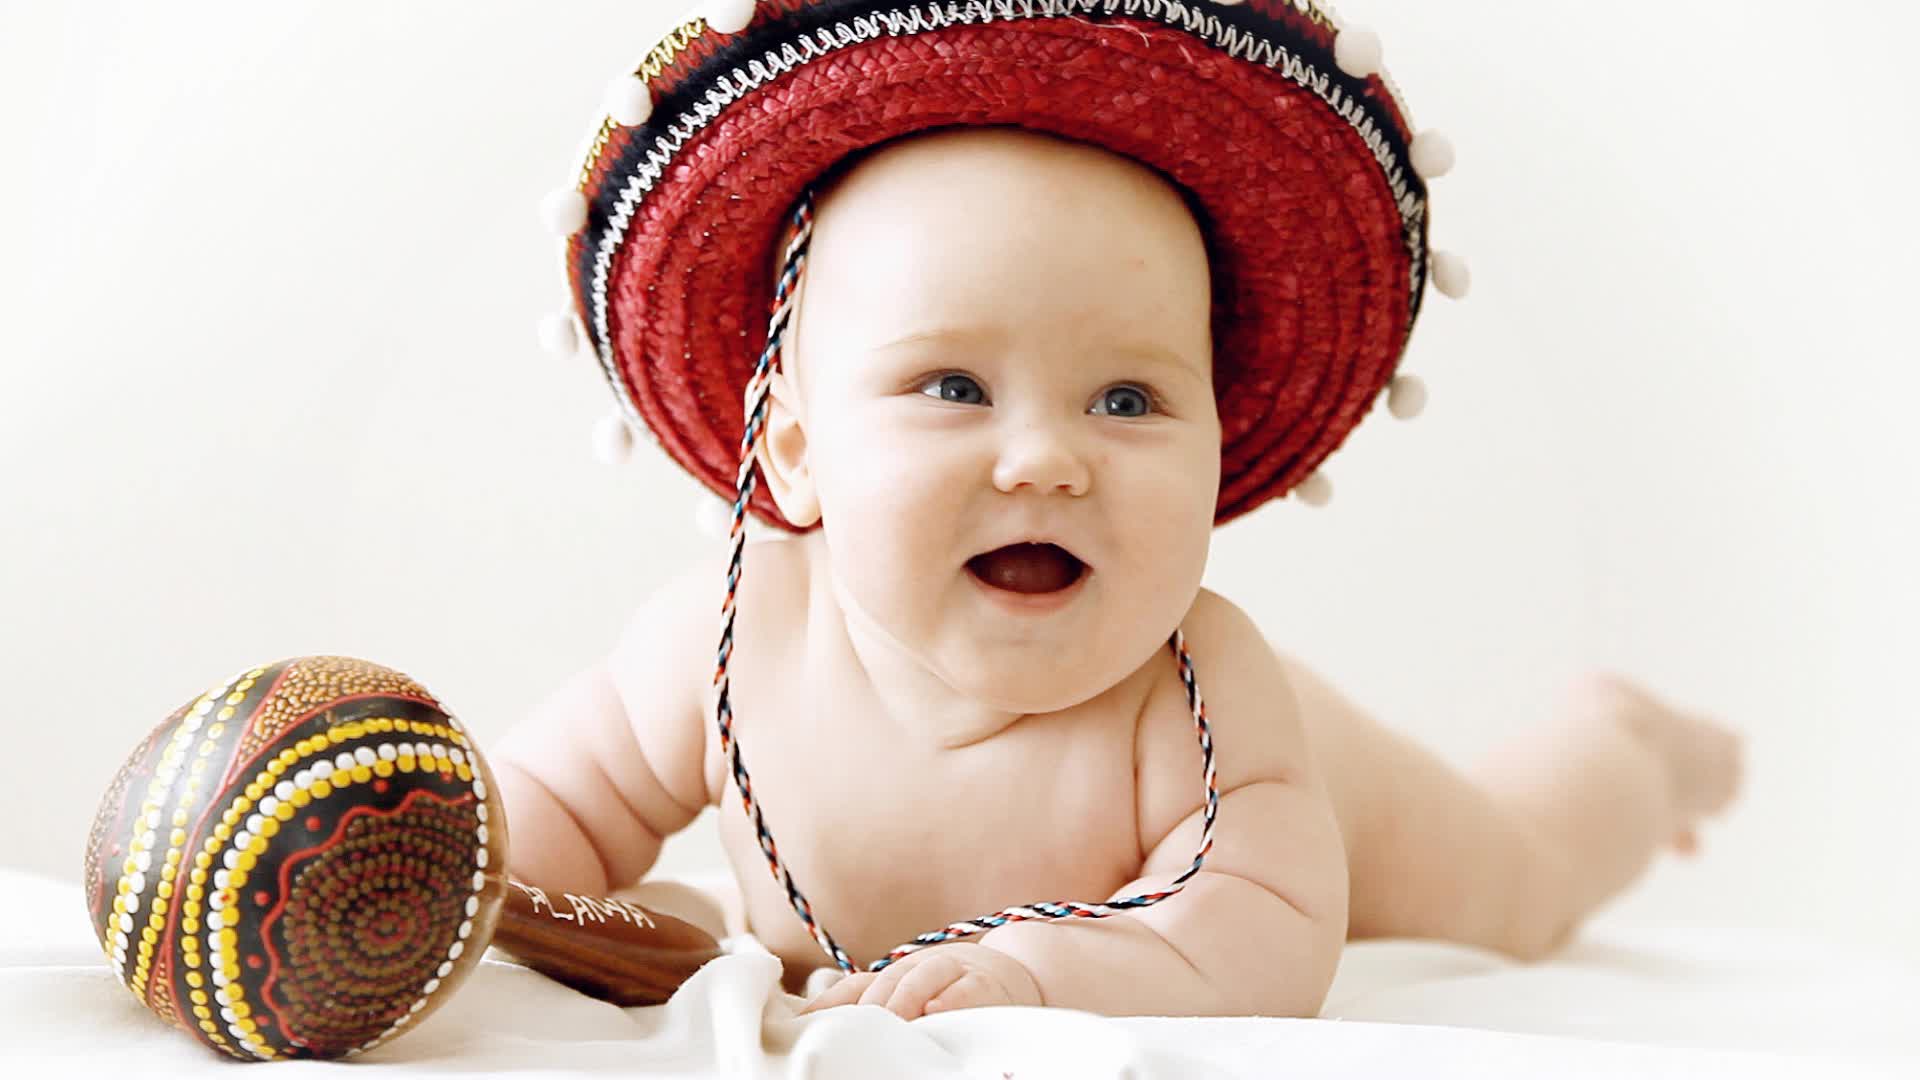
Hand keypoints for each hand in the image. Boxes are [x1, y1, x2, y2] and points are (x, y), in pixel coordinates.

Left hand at [797, 943, 1041, 1019]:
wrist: (1006, 974)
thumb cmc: (945, 994)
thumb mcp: (907, 998)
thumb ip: (869, 1008)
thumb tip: (812, 1028)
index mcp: (892, 976)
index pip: (853, 987)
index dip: (830, 1004)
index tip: (804, 1024)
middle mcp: (916, 968)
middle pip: (885, 981)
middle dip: (869, 1005)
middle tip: (853, 1031)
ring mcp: (951, 971)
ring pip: (921, 977)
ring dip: (904, 999)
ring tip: (891, 1021)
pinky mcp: (983, 983)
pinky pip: (966, 990)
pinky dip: (951, 999)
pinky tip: (936, 1013)